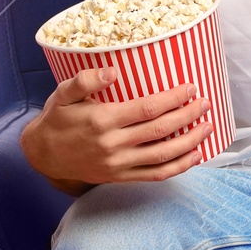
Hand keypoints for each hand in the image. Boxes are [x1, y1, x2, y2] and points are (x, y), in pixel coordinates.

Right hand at [19, 67, 211, 194]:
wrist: (43, 155)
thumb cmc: (56, 119)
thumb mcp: (63, 94)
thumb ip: (85, 80)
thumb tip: (113, 72)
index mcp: (102, 120)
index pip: (148, 109)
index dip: (174, 99)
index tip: (191, 88)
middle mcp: (113, 144)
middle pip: (161, 130)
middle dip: (189, 116)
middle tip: (205, 104)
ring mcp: (119, 164)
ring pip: (164, 155)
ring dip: (190, 142)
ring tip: (207, 127)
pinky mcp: (121, 178)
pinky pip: (155, 175)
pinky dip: (179, 167)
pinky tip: (194, 156)